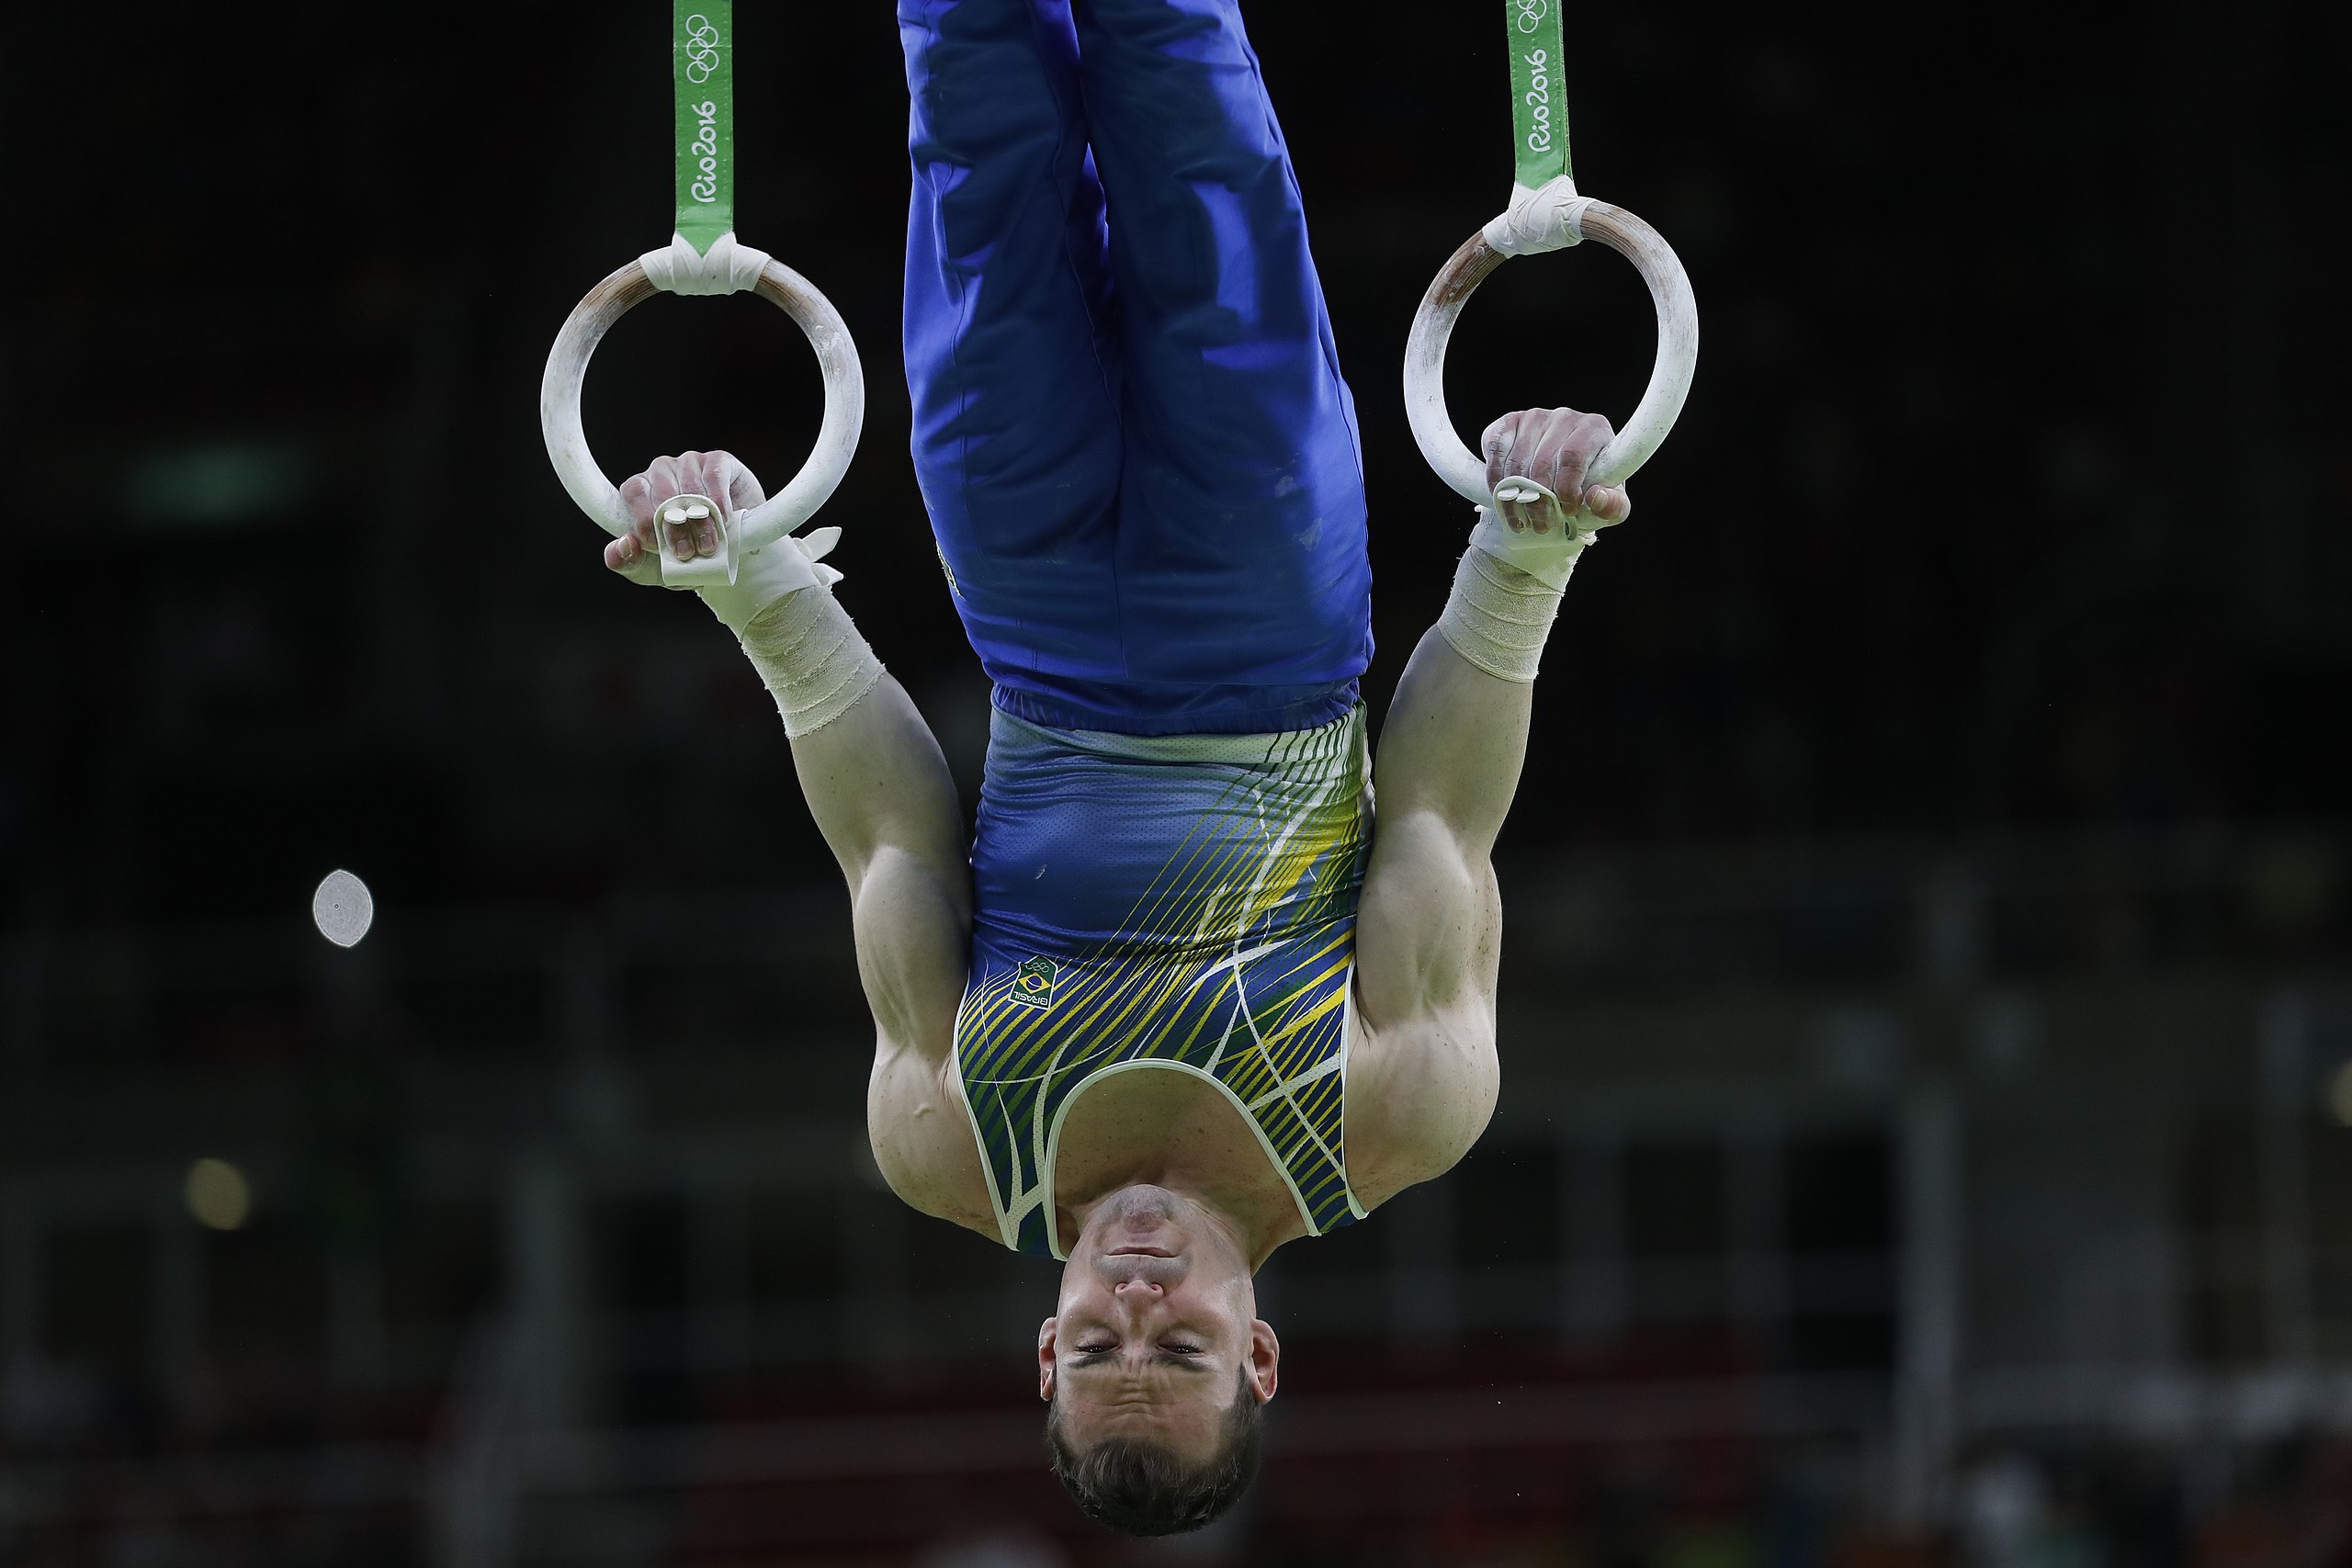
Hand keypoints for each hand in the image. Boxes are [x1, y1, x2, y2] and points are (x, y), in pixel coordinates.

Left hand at [606, 449, 767, 584]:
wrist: (734, 551)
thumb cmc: (689, 554)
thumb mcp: (656, 568)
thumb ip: (631, 562)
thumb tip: (624, 545)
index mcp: (642, 490)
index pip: (634, 491)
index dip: (642, 517)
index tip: (654, 544)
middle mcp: (663, 471)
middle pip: (663, 492)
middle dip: (674, 527)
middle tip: (685, 553)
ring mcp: (690, 463)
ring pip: (689, 486)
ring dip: (700, 520)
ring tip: (707, 546)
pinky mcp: (719, 461)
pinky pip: (713, 475)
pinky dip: (718, 500)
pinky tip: (723, 520)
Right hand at [1479, 408, 1631, 535]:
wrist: (1561, 480)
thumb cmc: (1588, 490)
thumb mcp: (1609, 504)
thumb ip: (1613, 506)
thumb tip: (1595, 497)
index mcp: (1594, 429)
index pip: (1573, 456)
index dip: (1567, 488)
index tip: (1567, 511)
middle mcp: (1565, 417)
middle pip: (1543, 463)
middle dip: (1539, 501)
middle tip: (1541, 525)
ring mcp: (1535, 417)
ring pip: (1517, 462)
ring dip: (1515, 498)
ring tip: (1522, 520)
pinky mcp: (1509, 422)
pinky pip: (1496, 450)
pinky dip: (1495, 479)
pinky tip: (1503, 497)